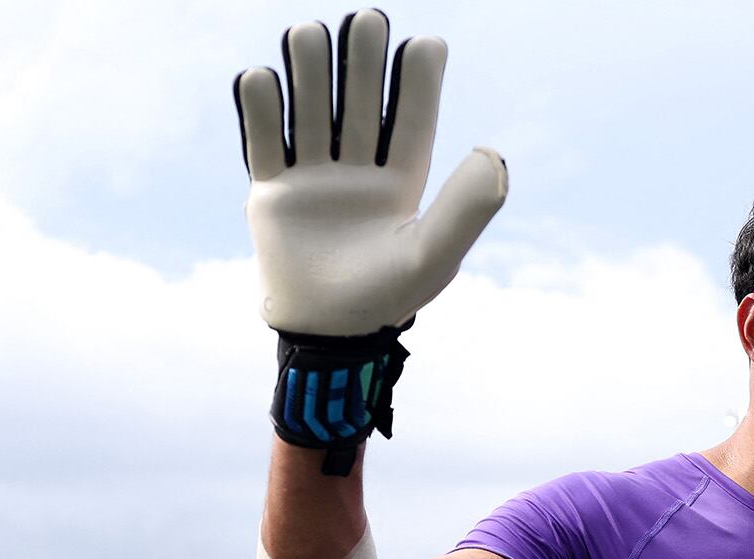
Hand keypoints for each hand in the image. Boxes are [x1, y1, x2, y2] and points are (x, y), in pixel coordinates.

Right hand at [235, 11, 508, 337]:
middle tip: (368, 20)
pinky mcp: (273, 191)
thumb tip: (493, 151)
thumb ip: (466, 207)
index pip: (413, 120)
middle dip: (362, 62)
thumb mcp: (434, 255)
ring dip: (310, 71)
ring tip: (309, 34)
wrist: (326, 333)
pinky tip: (261, 77)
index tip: (427, 45)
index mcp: (404, 181)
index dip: (420, 82)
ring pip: (311, 111)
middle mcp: (360, 170)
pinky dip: (260, 109)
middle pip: (360, 103)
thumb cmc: (386, 298)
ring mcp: (314, 177)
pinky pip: (264, 142)